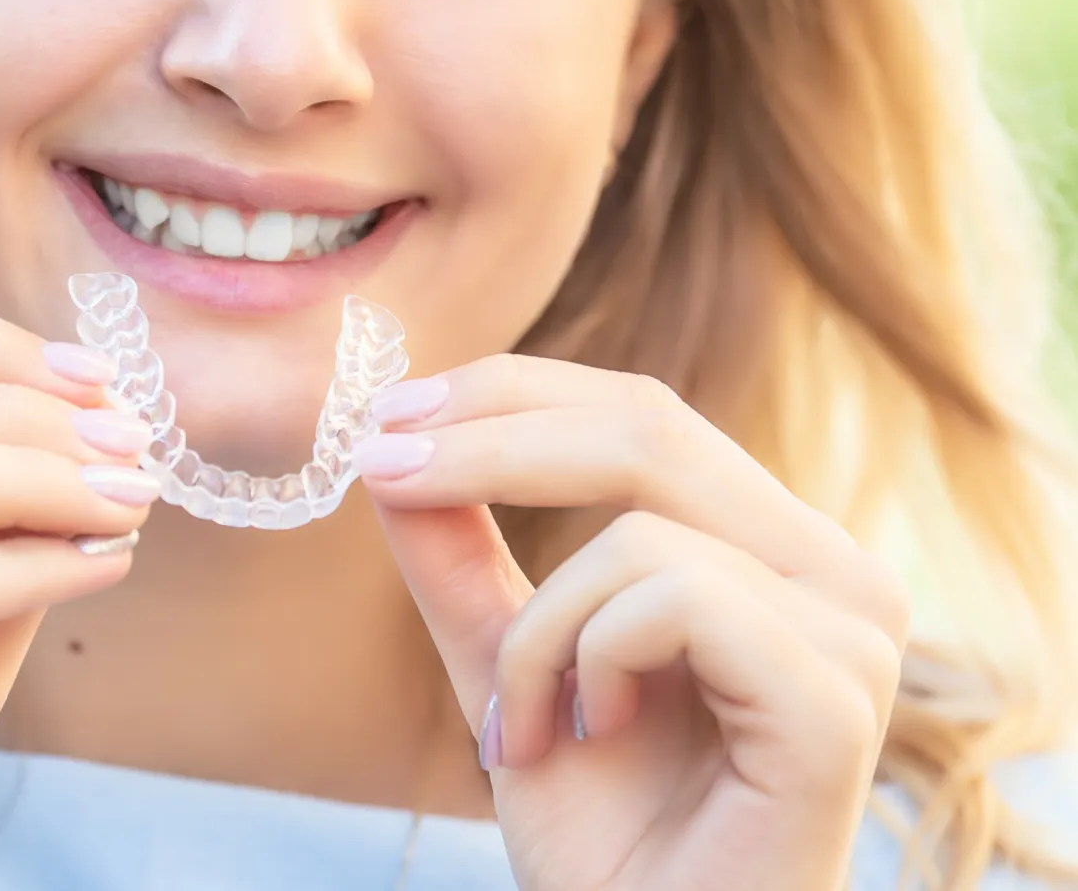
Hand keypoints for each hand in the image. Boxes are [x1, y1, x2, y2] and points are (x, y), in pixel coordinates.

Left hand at [355, 355, 909, 890]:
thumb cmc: (605, 840)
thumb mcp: (508, 662)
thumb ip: (460, 556)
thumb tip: (391, 442)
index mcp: (774, 549)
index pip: (641, 414)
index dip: (511, 394)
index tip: (390, 412)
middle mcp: (835, 573)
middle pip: (648, 427)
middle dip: (491, 437)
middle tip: (384, 466)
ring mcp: (853, 634)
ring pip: (640, 527)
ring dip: (538, 628)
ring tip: (525, 727)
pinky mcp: (834, 700)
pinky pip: (671, 597)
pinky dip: (587, 658)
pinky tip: (592, 734)